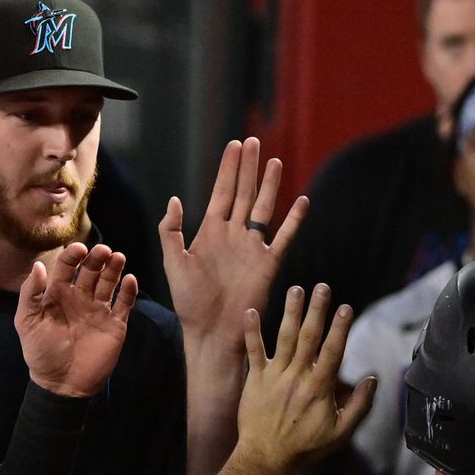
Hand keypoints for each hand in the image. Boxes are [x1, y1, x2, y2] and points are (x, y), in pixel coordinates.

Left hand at [15, 242, 139, 396]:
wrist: (63, 384)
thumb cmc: (41, 353)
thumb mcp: (28, 322)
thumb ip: (31, 294)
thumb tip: (39, 265)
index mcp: (58, 295)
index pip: (67, 267)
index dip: (73, 256)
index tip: (79, 248)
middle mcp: (80, 298)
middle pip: (91, 271)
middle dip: (97, 258)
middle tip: (103, 250)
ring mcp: (99, 310)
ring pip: (109, 283)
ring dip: (114, 269)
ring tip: (118, 257)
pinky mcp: (116, 324)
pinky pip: (125, 304)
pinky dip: (129, 291)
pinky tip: (130, 280)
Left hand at [160, 137, 307, 350]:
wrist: (212, 332)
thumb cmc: (190, 303)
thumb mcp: (174, 263)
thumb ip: (172, 232)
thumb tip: (176, 200)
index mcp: (210, 232)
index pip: (222, 192)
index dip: (228, 169)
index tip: (234, 145)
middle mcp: (233, 235)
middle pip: (244, 193)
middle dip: (249, 168)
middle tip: (253, 142)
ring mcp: (252, 247)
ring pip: (264, 208)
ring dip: (269, 186)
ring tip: (274, 162)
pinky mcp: (268, 263)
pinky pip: (283, 237)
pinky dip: (294, 219)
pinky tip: (302, 201)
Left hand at [236, 284, 375, 474]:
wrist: (266, 457)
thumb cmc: (305, 446)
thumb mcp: (340, 432)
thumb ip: (360, 406)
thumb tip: (373, 379)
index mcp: (319, 387)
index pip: (333, 351)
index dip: (340, 328)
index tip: (346, 307)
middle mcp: (297, 376)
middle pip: (309, 337)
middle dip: (317, 310)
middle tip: (322, 287)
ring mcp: (274, 376)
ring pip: (284, 338)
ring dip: (290, 312)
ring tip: (295, 289)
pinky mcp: (255, 379)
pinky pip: (253, 351)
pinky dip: (251, 331)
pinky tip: (251, 310)